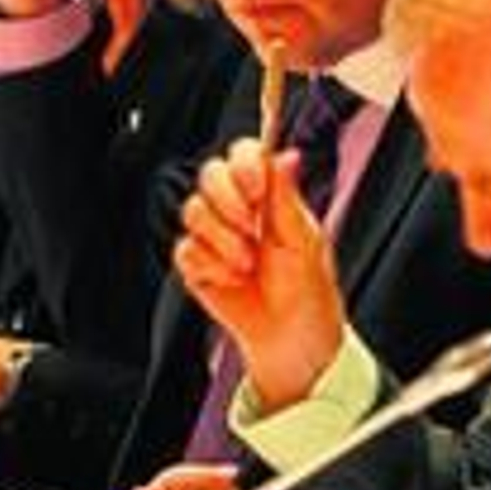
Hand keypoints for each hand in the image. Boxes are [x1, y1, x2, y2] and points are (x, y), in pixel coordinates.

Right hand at [174, 139, 345, 410]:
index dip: (243, 164)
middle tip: (252, 228)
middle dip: (228, 201)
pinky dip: (210, 266)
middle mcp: (236, 207)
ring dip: (223, 240)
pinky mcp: (195, 263)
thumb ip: (287, 198)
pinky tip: (232, 279)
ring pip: (193, 210)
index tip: (257, 189)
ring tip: (248, 264)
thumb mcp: (303, 241)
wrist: (289, 336)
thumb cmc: (306, 287)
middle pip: (209, 174)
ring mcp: (213, 234)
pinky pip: (184, 249)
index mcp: (267, 193)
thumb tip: (287, 155)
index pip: (243, 154)